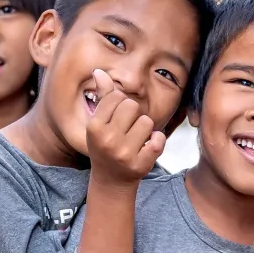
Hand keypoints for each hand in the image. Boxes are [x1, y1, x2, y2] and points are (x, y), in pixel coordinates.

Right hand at [86, 69, 165, 185]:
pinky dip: (157, 141)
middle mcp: (107, 140)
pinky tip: (147, 147)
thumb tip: (100, 71)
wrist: (111, 181)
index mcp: (94, 127)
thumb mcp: (99, 123)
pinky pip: (159, 139)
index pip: (116, 97)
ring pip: (147, 121)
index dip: (120, 104)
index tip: (117, 119)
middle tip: (127, 130)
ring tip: (136, 140)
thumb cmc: (105, 145)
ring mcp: (124, 154)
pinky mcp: (140, 164)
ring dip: (145, 129)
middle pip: (132, 106)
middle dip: (133, 115)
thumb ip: (103, 97)